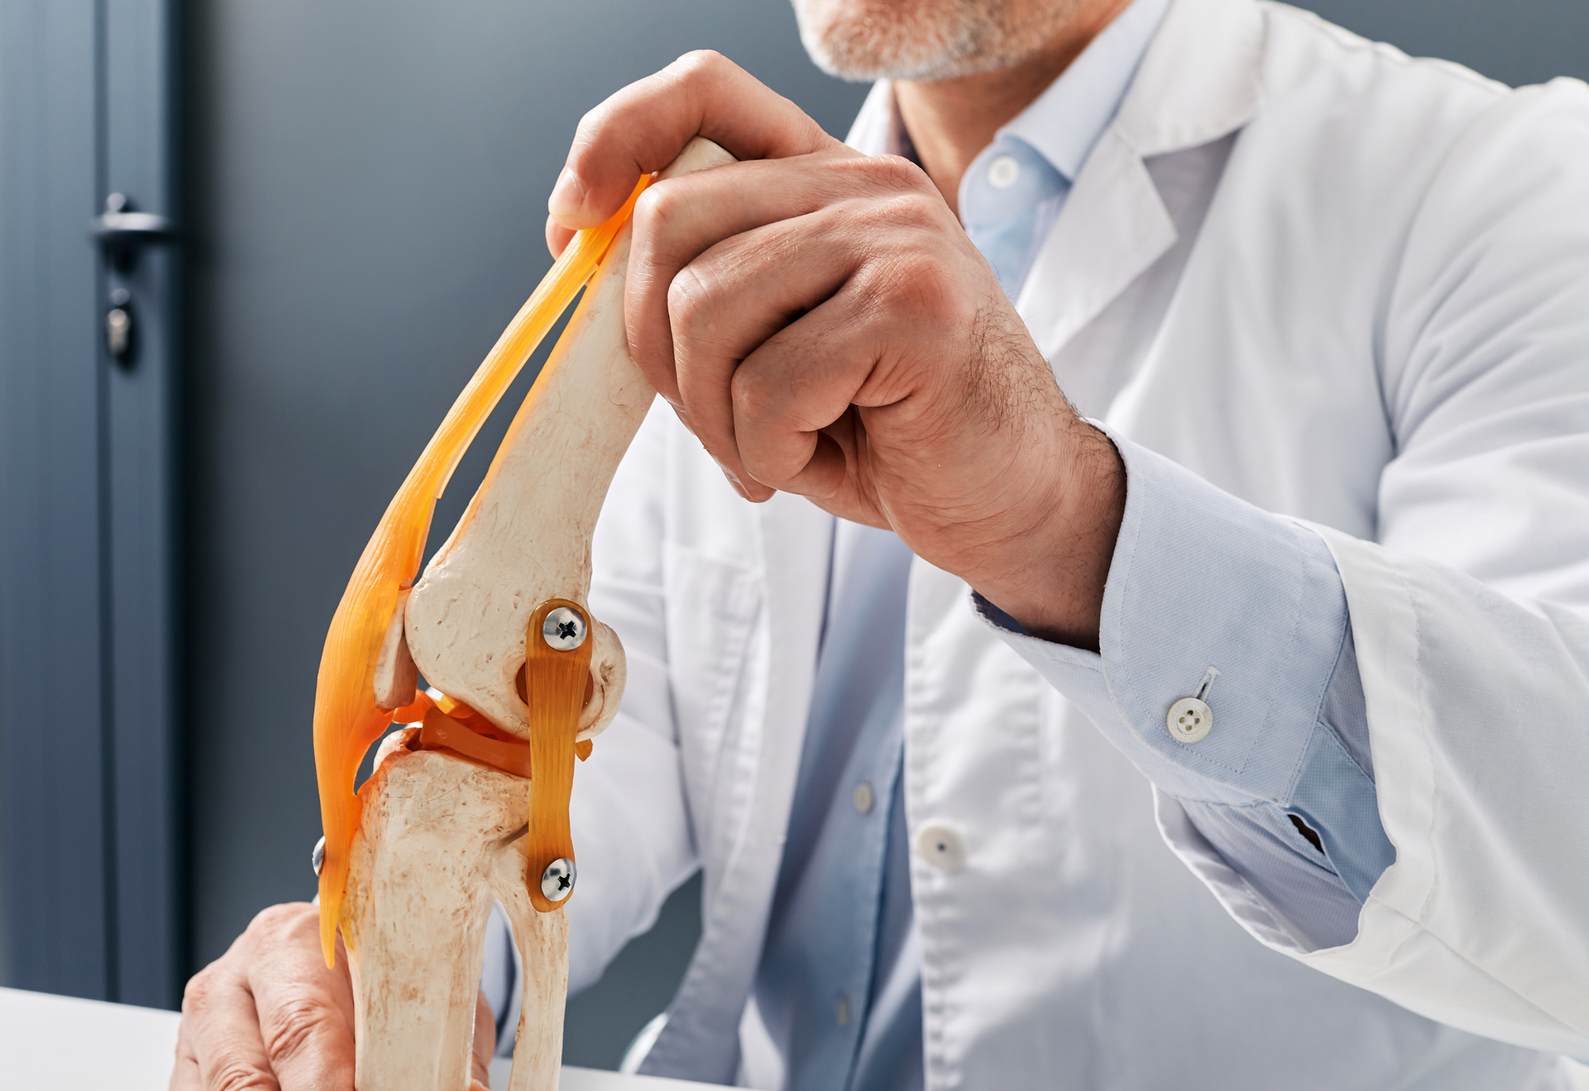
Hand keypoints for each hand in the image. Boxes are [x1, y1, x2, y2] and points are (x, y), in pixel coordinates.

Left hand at [547, 51, 1124, 645]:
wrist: (1017, 500)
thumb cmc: (891, 432)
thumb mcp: (783, 344)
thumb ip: (710, 287)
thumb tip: (586, 252)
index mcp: (830, 178)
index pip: (701, 92)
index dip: (612, 141)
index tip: (572, 229)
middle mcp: (865, 186)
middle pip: (670, 222)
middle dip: (654, 345)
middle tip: (712, 418)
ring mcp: (895, 238)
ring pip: (705, 310)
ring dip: (714, 416)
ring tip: (770, 451)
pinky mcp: (913, 308)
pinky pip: (768, 385)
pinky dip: (766, 452)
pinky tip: (811, 464)